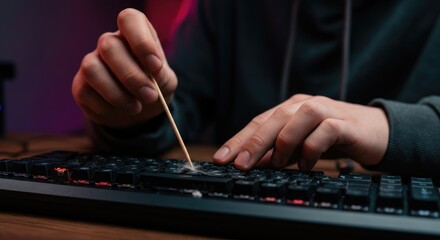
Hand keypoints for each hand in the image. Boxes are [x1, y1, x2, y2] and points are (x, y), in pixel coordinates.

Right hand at [72, 8, 176, 128]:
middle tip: (150, 96)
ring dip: (117, 94)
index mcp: (134, 34)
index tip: (156, 66)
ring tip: (136, 108)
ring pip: (92, 68)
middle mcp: (109, 42)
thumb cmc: (153, 87)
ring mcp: (92, 62)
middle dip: (132, 76)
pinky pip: (85, 92)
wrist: (139, 111)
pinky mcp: (80, 85)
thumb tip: (152, 77)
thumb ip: (161, 77)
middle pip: (109, 46)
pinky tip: (119, 111)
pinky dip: (106, 107)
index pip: (129, 19)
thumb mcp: (165, 82)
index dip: (142, 41)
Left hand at [213, 94, 388, 170]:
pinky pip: (323, 132)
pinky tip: (305, 165)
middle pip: (272, 120)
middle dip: (252, 143)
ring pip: (295, 121)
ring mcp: (324, 110)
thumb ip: (278, 151)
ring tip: (276, 165)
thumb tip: (250, 164)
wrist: (376, 132)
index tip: (221, 159)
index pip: (258, 122)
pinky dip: (310, 150)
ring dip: (282, 145)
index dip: (238, 140)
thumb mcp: (300, 145)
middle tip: (239, 165)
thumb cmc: (333, 138)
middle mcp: (304, 105)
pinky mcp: (343, 122)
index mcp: (290, 108)